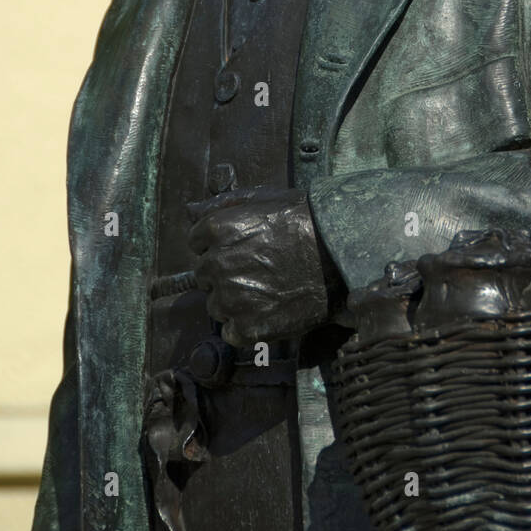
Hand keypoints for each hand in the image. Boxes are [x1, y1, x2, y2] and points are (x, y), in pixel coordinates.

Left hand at [188, 189, 332, 345]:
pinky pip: (232, 331)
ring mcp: (231, 298)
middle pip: (204, 275)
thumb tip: (190, 210)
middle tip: (260, 269)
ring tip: (268, 289)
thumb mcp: (264, 199)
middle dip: (225, 272)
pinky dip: (247, 326)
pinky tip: (270, 310)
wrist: (340, 255)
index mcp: (217, 229)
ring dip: (235, 301)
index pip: (197, 242)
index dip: (220, 245)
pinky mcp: (247, 327)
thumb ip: (221, 204)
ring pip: (216, 305)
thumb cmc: (305, 222)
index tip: (245, 247)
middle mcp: (217, 263)